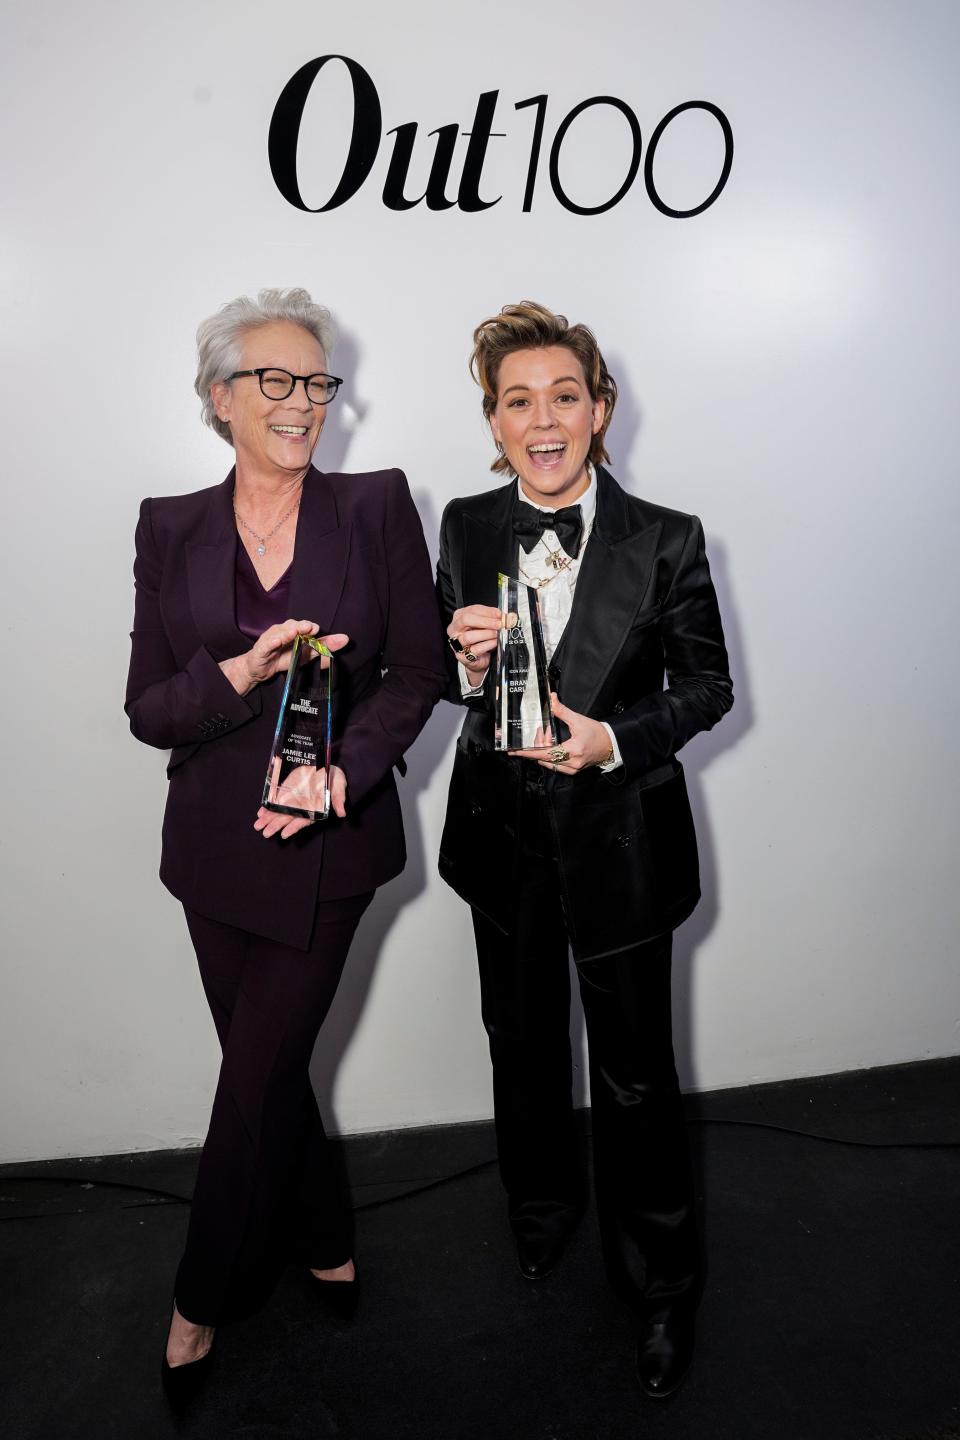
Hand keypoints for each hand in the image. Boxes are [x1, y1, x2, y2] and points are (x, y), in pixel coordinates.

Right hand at [221, 622, 348, 694]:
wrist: (260, 670)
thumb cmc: (283, 658)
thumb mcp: (307, 655)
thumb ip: (324, 647)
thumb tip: (345, 639)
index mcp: (294, 631)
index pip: (304, 626)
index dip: (310, 627)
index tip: (317, 629)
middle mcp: (282, 630)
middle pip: (292, 626)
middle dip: (301, 626)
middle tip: (309, 628)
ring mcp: (271, 638)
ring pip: (280, 633)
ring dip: (288, 632)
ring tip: (295, 632)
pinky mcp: (261, 648)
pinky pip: (267, 644)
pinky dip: (272, 642)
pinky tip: (277, 641)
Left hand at [254, 765, 347, 838]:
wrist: (329, 770)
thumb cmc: (335, 781)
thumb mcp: (339, 788)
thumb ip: (338, 800)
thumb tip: (342, 812)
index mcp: (314, 810)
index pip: (303, 821)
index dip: (294, 827)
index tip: (284, 834)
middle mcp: (302, 808)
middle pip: (288, 819)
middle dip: (276, 825)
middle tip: (265, 832)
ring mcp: (294, 802)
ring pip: (279, 813)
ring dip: (268, 819)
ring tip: (258, 825)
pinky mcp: (288, 793)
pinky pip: (276, 802)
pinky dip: (268, 808)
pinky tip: (260, 813)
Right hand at [447, 603, 513, 684]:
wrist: (478, 658)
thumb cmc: (479, 639)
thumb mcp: (484, 625)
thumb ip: (491, 619)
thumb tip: (502, 616)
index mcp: (459, 617)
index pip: (472, 610)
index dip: (487, 611)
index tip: (499, 614)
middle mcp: (455, 629)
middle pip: (466, 620)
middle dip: (485, 621)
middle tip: (499, 624)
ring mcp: (456, 643)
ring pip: (469, 636)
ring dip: (486, 634)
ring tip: (497, 634)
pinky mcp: (462, 656)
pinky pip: (475, 649)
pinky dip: (487, 645)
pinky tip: (495, 642)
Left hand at [511, 693, 611, 774]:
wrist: (611, 745)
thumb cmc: (597, 733)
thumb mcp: (579, 720)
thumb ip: (562, 711)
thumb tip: (551, 700)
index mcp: (573, 750)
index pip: (544, 753)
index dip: (528, 752)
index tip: (515, 751)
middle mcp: (571, 763)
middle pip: (544, 757)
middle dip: (539, 743)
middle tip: (543, 730)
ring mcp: (572, 769)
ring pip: (548, 762)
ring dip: (544, 750)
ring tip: (549, 736)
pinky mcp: (573, 770)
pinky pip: (555, 765)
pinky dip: (550, 755)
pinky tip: (552, 745)